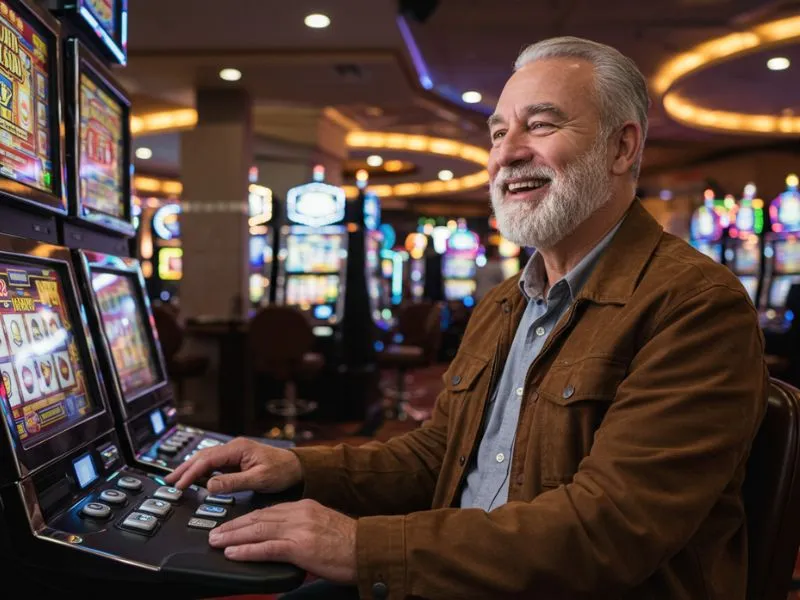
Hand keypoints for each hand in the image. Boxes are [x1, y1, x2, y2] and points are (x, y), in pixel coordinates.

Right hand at [165, 437, 301, 494]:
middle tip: (168, 482)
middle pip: (202, 457)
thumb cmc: (282, 470)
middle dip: (184, 468)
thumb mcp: (258, 479)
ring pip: (207, 460)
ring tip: (176, 480)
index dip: (191, 473)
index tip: (180, 485)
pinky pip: (214, 465)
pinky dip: (202, 471)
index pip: (207, 460)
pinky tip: (195, 479)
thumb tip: (210, 486)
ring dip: (191, 469)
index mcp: (238, 449)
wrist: (297, 467)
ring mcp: (235, 454)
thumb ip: (233, 482)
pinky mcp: (237, 461)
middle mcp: (234, 448)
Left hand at [208, 499, 357, 583]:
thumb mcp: (323, 527)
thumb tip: (283, 540)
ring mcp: (299, 529)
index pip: (269, 511)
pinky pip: (267, 548)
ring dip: (233, 537)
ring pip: (257, 530)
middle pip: (258, 517)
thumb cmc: (349, 544)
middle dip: (233, 526)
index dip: (246, 518)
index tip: (232, 525)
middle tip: (214, 533)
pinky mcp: (300, 546)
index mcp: (305, 506)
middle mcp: (299, 513)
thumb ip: (303, 528)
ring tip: (216, 542)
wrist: (369, 548)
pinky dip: (246, 551)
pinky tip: (232, 553)